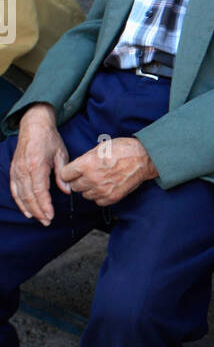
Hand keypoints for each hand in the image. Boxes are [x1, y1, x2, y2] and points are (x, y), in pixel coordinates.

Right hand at [10, 104, 67, 224]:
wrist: (34, 125)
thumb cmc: (49, 138)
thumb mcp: (61, 154)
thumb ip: (63, 174)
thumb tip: (67, 191)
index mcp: (37, 165)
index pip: (39, 191)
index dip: (45, 205)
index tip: (51, 216)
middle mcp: (24, 169)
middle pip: (29, 196)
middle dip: (38, 211)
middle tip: (47, 221)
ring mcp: (17, 170)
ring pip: (21, 195)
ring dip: (30, 209)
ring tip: (39, 219)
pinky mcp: (14, 170)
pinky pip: (14, 190)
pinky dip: (20, 201)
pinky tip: (26, 211)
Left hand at [60, 137, 157, 206]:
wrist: (143, 159)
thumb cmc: (123, 150)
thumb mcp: (100, 148)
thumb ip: (85, 159)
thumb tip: (76, 168)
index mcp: (87, 164)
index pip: (65, 175)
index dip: (68, 173)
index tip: (72, 172)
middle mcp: (92, 179)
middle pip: (74, 187)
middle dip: (78, 181)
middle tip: (88, 175)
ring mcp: (102, 190)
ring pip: (85, 195)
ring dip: (89, 189)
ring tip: (99, 180)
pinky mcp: (112, 197)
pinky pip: (97, 201)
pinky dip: (99, 196)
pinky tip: (105, 186)